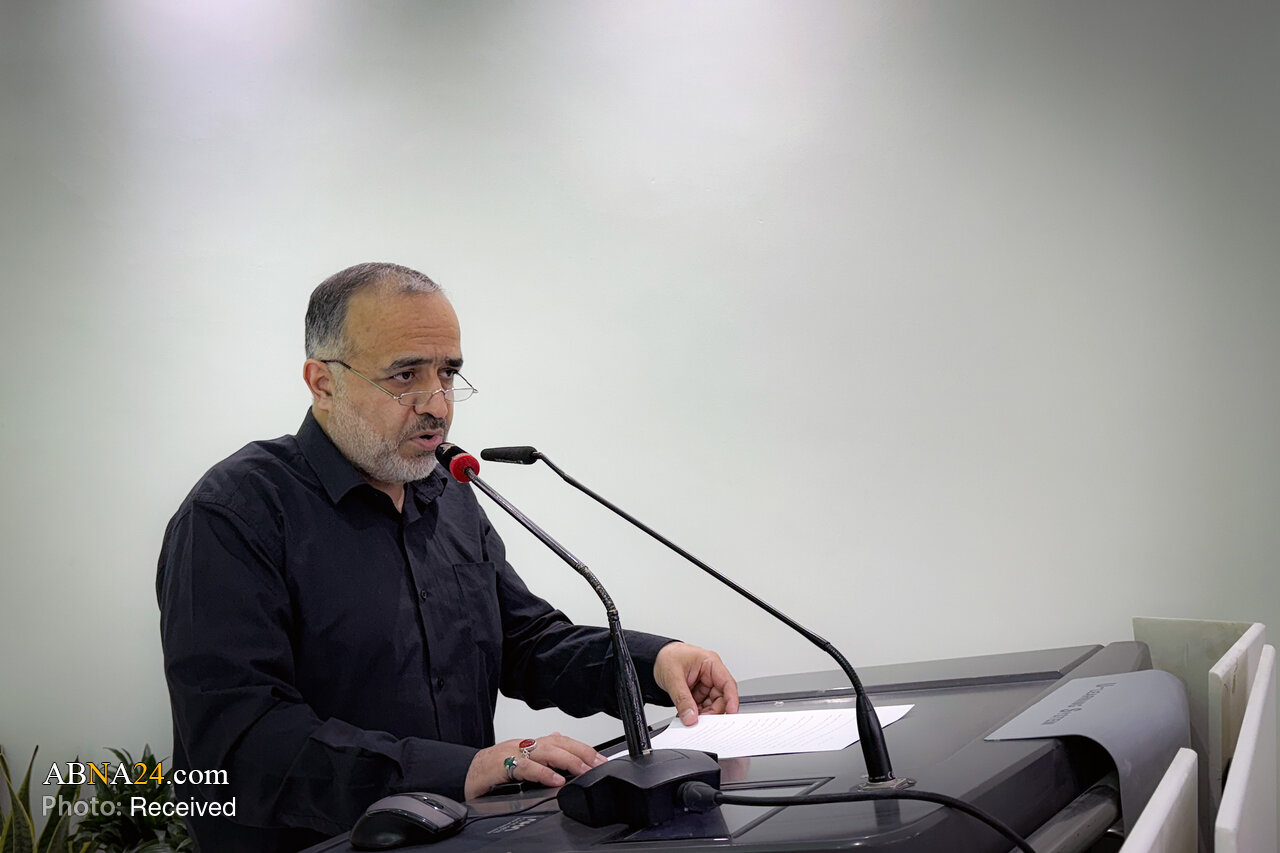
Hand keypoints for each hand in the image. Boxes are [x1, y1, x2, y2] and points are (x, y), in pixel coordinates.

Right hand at [464, 733, 606, 798]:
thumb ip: (541, 752)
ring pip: (545, 751)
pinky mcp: (501, 766)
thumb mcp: (520, 759)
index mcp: (531, 744)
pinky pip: (525, 768)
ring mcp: (513, 754)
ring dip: (568, 761)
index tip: (601, 760)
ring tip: (584, 770)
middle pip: (558, 743)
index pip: (562, 740)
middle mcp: (524, 745)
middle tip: (599, 764)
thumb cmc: (492, 769)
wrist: (462, 774)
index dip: (583, 748)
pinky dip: (542, 773)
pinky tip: (556, 780)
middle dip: (582, 752)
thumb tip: (560, 738)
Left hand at [653, 642, 739, 725]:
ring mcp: (704, 683)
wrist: (653, 659)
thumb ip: (682, 699)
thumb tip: (690, 716)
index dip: (732, 699)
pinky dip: (696, 713)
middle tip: (702, 721)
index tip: (731, 712)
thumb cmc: (666, 657)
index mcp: (710, 663)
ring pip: (712, 704)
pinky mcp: (698, 692)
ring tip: (692, 719)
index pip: (727, 683)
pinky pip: (702, 706)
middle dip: (713, 711)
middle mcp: (710, 674)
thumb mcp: (673, 678)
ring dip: (704, 714)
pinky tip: (688, 716)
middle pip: (721, 697)